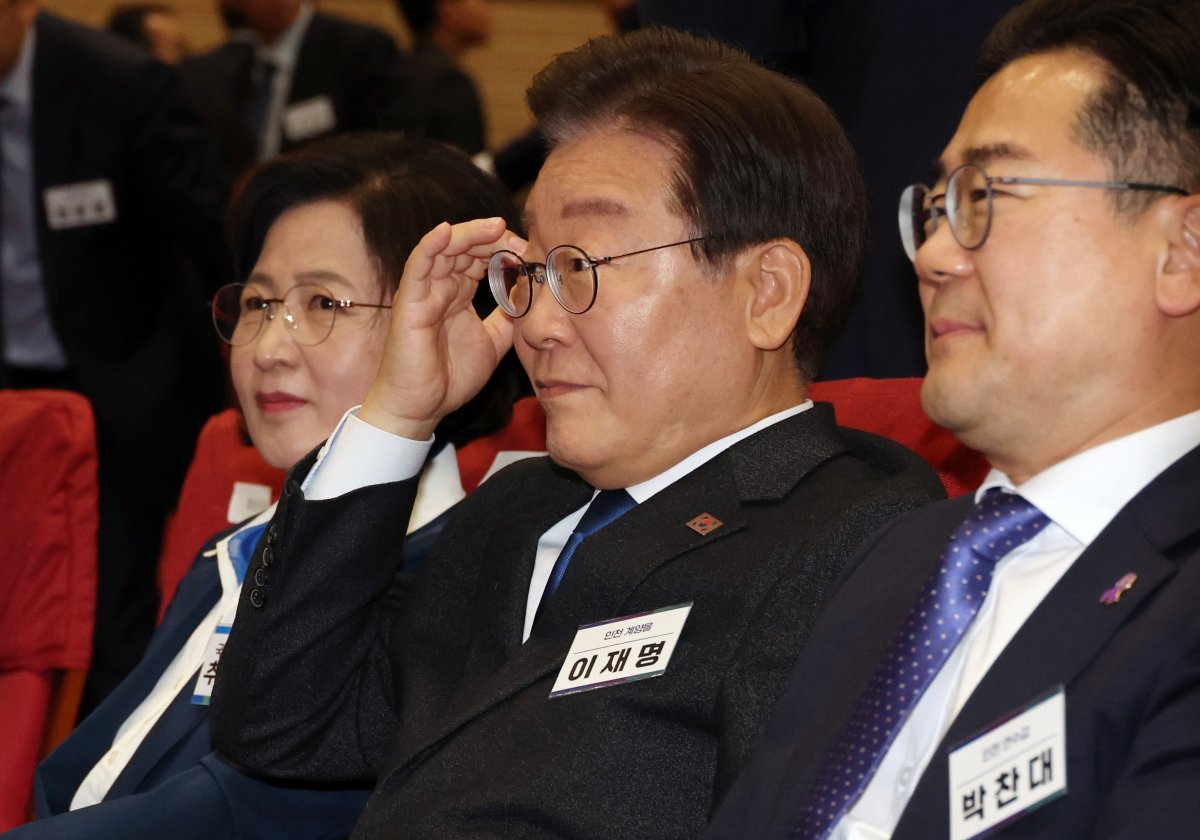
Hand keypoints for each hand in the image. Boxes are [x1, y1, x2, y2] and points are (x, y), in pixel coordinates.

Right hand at [360, 217, 524, 439]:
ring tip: (496, 227)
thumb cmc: (450, 377)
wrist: (422, 407)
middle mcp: (441, 287)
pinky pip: (417, 266)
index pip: (480, 258)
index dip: (503, 250)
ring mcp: (424, 292)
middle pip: (465, 248)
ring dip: (470, 234)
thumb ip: (509, 318)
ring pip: (444, 249)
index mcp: (459, 294)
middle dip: (492, 238)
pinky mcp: (409, 301)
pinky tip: (447, 231)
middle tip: (518, 239)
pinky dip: (431, 245)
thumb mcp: (493, 343)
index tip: (529, 253)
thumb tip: (529, 295)